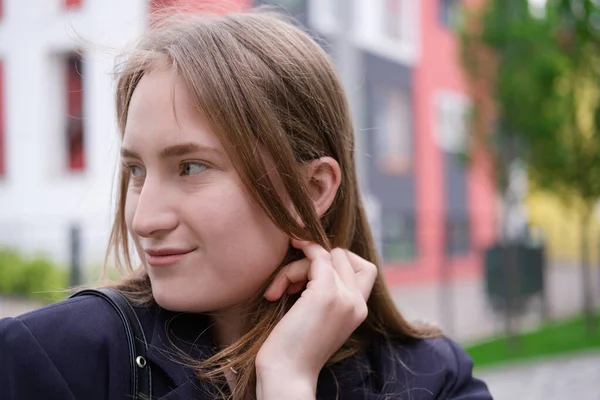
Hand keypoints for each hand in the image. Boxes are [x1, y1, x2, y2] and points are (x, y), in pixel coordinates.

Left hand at [255, 240, 376, 398]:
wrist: (286, 375)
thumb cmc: (293, 350)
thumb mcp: (319, 319)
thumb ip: (328, 296)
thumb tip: (314, 264)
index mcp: (359, 311)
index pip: (363, 269)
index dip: (337, 262)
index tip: (309, 276)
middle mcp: (357, 303)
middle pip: (345, 257)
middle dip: (315, 260)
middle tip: (293, 284)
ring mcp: (344, 297)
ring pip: (326, 256)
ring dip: (297, 267)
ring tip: (279, 292)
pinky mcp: (325, 294)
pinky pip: (315, 256)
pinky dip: (293, 263)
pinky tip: (275, 288)